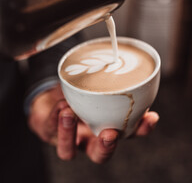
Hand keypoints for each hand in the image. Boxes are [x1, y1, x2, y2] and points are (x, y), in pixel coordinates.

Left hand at [28, 85, 158, 163]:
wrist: (51, 96)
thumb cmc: (78, 92)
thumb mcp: (94, 84)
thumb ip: (107, 80)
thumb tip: (124, 62)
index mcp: (104, 126)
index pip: (127, 134)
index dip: (141, 129)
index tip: (151, 117)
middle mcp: (87, 137)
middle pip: (100, 154)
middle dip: (107, 147)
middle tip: (110, 134)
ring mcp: (67, 137)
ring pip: (68, 151)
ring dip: (69, 133)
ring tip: (69, 112)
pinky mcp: (49, 131)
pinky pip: (50, 128)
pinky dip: (55, 117)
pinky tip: (61, 105)